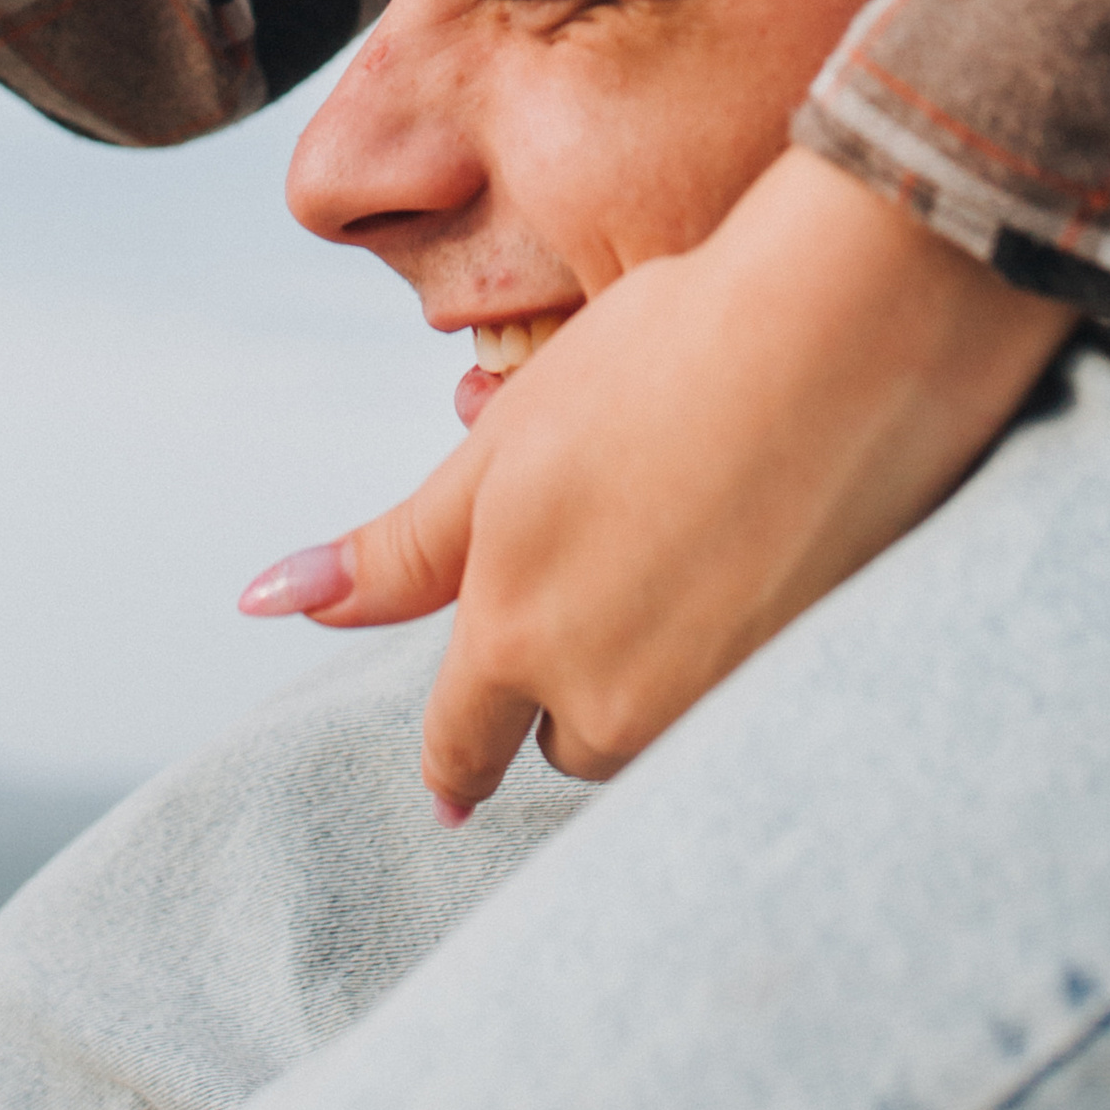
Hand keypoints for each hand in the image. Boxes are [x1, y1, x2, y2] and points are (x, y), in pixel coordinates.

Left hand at [240, 146, 1076, 813]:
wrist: (845, 329)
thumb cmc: (660, 357)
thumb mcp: (504, 446)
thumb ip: (395, 549)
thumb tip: (264, 601)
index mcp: (515, 631)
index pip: (462, 742)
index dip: (457, 752)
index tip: (455, 780)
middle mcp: (609, 696)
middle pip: (569, 734)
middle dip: (575, 681)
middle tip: (618, 567)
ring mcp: (717, 703)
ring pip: (661, 726)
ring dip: (662, 672)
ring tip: (697, 548)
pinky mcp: (812, 685)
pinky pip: (753, 706)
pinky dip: (747, 651)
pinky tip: (773, 554)